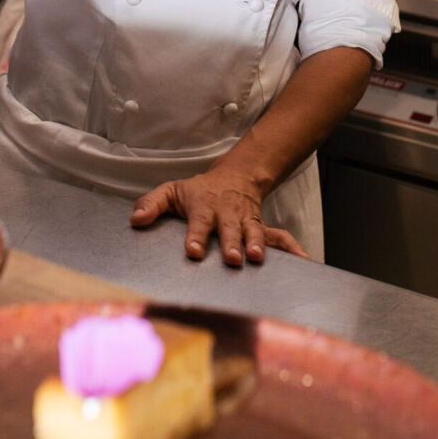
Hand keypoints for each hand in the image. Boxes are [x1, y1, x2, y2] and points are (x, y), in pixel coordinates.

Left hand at [130, 172, 307, 266]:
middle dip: (231, 243)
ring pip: (253, 232)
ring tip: (255, 259)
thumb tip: (135, 219)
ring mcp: (247, 221)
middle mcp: (227, 214)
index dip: (196, 237)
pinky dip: (292, 248)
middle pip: (229, 229)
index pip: (198, 223)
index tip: (194, 252)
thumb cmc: (198, 191)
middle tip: (231, 259)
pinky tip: (302, 260)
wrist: (234, 178)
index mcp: (204, 207)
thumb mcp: (172, 191)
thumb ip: (152, 204)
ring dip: (256, 244)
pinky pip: (280, 237)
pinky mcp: (261, 227)